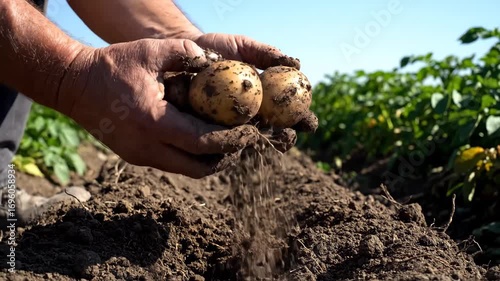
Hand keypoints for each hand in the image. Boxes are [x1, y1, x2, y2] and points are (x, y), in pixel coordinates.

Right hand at [57, 39, 259, 178]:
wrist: (73, 85)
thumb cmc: (111, 66)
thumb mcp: (149, 52)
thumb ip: (186, 52)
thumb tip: (217, 61)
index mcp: (152, 122)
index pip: (202, 142)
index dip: (230, 141)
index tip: (249, 133)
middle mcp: (146, 147)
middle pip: (198, 168)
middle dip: (224, 158)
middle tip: (241, 142)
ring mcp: (139, 155)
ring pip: (186, 169)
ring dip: (208, 160)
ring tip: (227, 142)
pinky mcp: (135, 156)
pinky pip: (172, 163)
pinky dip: (191, 156)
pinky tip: (201, 138)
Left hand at [192, 33, 318, 150]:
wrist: (185, 54)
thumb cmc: (218, 48)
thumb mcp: (244, 47)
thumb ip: (267, 54)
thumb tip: (297, 64)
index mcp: (267, 98)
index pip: (291, 112)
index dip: (304, 119)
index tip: (310, 122)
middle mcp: (253, 114)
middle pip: (276, 131)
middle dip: (286, 138)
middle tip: (289, 136)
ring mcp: (233, 125)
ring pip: (251, 141)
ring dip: (261, 144)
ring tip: (267, 143)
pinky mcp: (211, 130)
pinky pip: (223, 140)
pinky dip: (232, 143)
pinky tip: (238, 143)